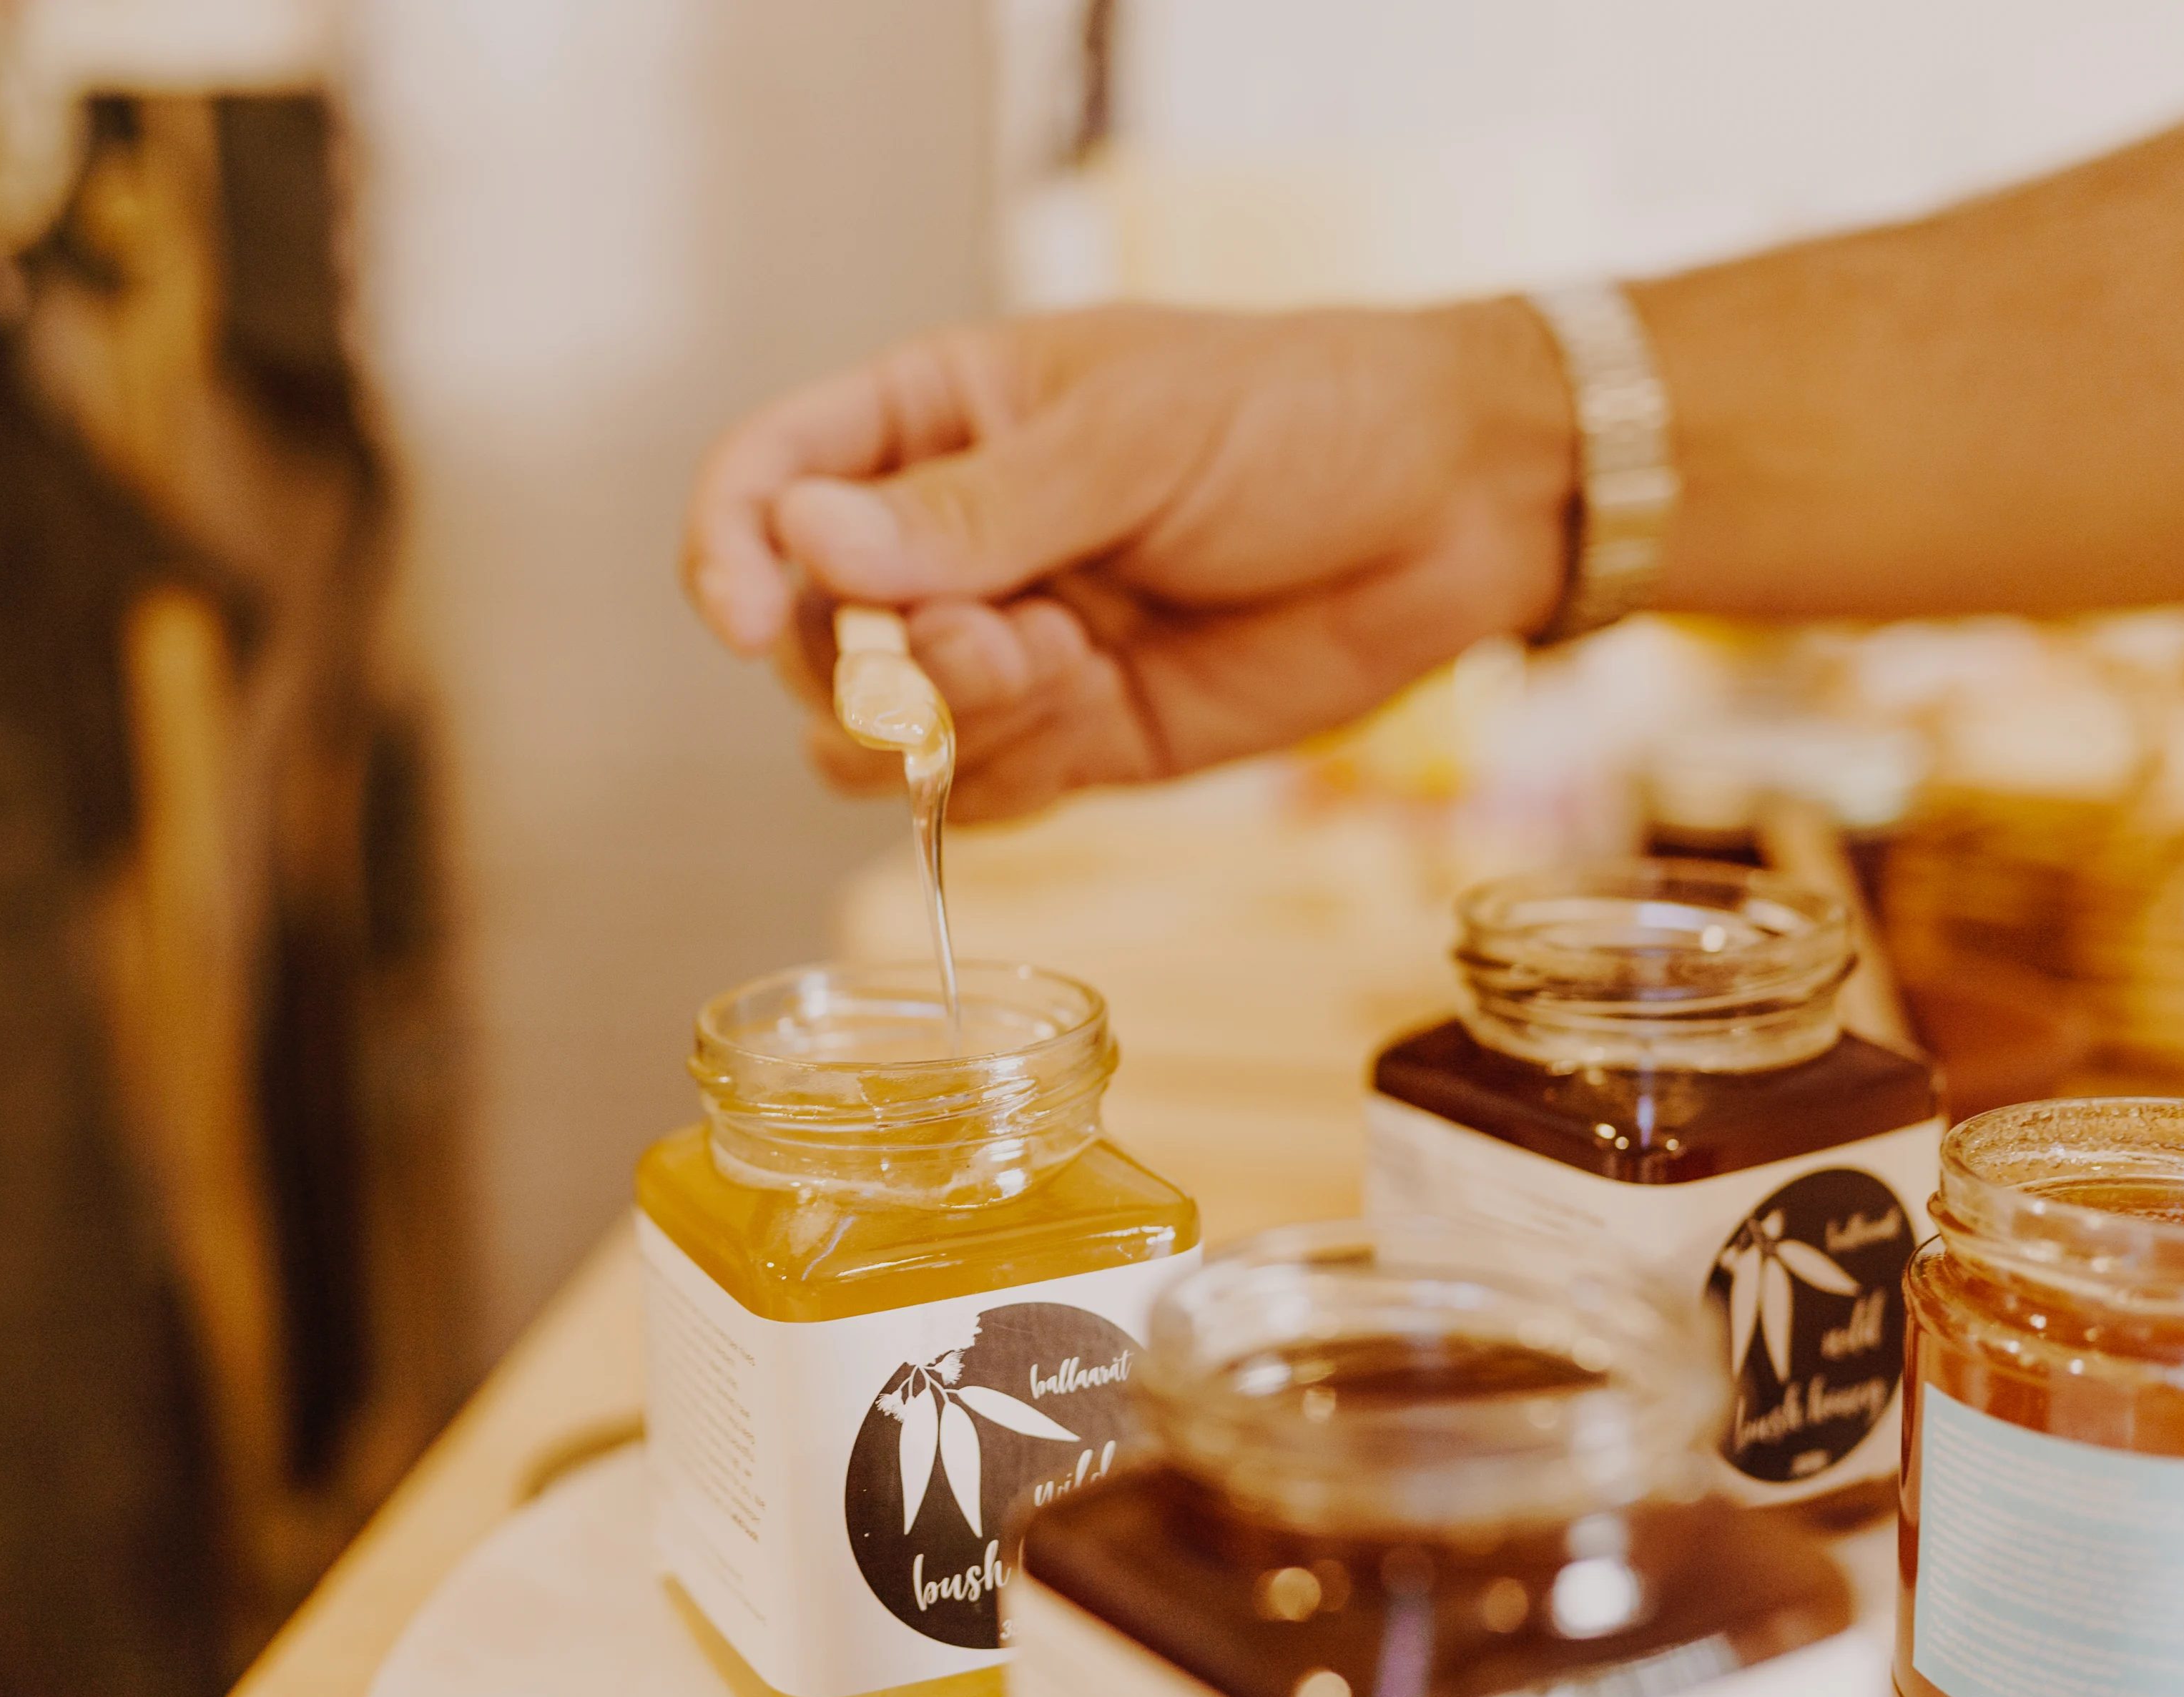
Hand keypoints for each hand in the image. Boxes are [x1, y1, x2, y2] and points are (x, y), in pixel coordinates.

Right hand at [682, 301, 1575, 821]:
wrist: (1455, 511)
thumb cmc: (1301, 417)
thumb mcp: (1132, 436)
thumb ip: (971, 508)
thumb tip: (804, 539)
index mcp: (934, 420)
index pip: (766, 478)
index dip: (728, 548)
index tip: (740, 612)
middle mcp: (946, 544)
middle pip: (801, 636)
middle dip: (869, 661)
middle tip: (992, 641)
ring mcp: (1001, 648)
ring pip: (869, 737)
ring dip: (938, 725)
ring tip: (1058, 667)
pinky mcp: (1068, 737)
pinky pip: (969, 792)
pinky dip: (1003, 772)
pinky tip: (1094, 702)